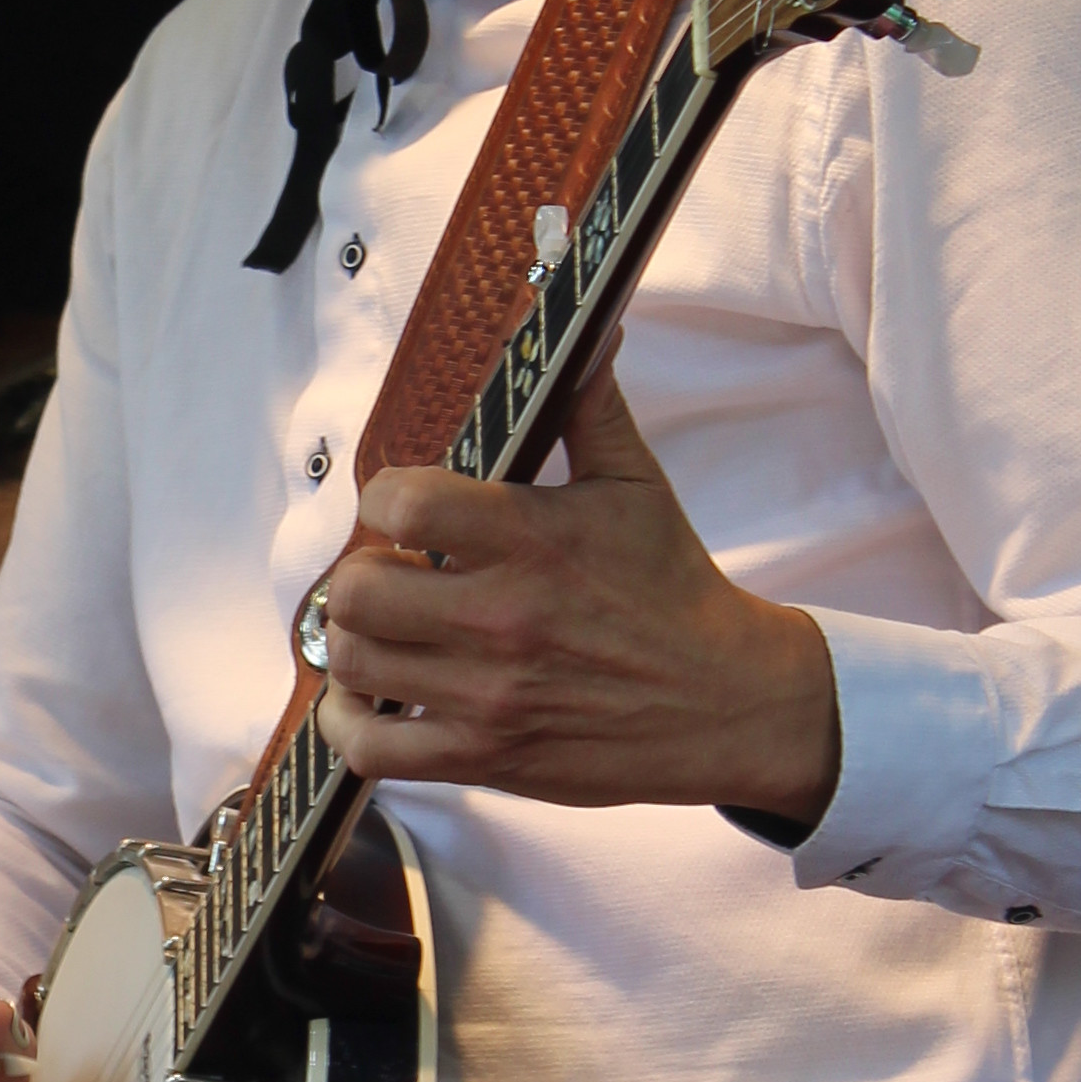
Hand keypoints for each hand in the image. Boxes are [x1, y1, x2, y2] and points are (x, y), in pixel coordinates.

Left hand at [311, 354, 839, 825]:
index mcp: (530, 537)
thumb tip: (586, 324)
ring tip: (384, 634)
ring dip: (355, 647)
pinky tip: (374, 705)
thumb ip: (591, 401)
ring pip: (355, 666)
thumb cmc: (673, 589)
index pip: (399, 504)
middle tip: (389, 578)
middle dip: (358, 578)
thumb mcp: (636, 483)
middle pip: (355, 593)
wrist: (725, 702)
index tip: (404, 512)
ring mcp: (489, 694)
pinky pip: (374, 752)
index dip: (385, 501)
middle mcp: (501, 617)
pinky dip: (355, 728)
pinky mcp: (488, 757)